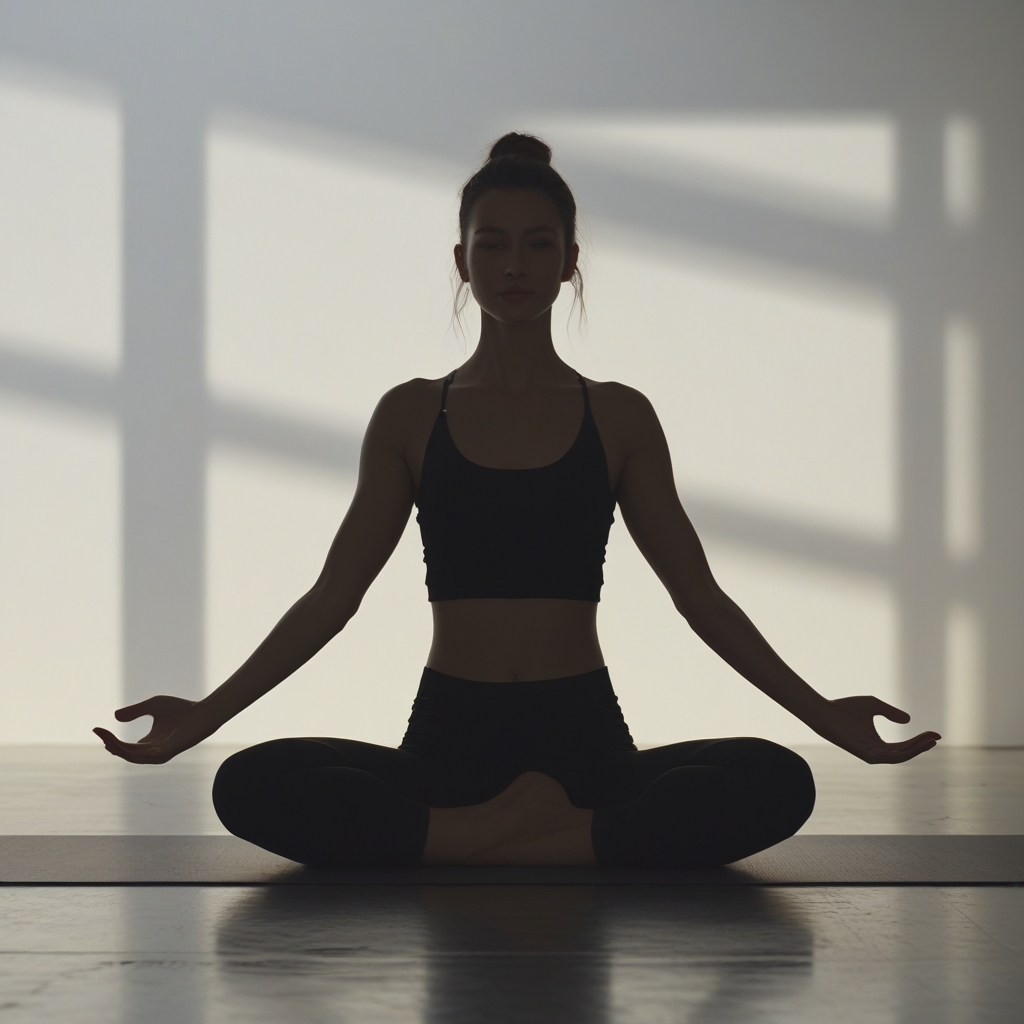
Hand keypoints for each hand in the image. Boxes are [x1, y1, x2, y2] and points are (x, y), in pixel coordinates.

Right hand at [93, 695, 209, 763]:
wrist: (203, 712)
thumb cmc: (181, 709)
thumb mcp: (152, 706)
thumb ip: (135, 711)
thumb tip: (115, 716)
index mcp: (148, 744)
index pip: (124, 747)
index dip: (109, 740)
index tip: (96, 729)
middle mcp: (153, 752)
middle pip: (126, 753)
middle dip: (111, 744)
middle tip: (100, 734)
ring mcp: (161, 753)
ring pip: (134, 756)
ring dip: (119, 749)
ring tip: (107, 740)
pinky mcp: (169, 751)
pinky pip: (148, 755)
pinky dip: (135, 752)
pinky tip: (124, 745)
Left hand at [821, 696, 940, 763]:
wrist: (825, 712)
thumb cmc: (845, 708)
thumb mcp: (874, 706)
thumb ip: (890, 712)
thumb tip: (908, 720)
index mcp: (878, 745)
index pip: (904, 746)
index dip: (920, 741)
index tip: (935, 734)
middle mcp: (876, 753)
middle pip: (905, 753)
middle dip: (922, 745)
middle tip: (936, 736)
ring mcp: (871, 755)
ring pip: (900, 757)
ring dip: (917, 749)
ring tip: (930, 739)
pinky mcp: (867, 755)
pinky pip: (891, 757)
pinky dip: (906, 751)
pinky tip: (916, 743)